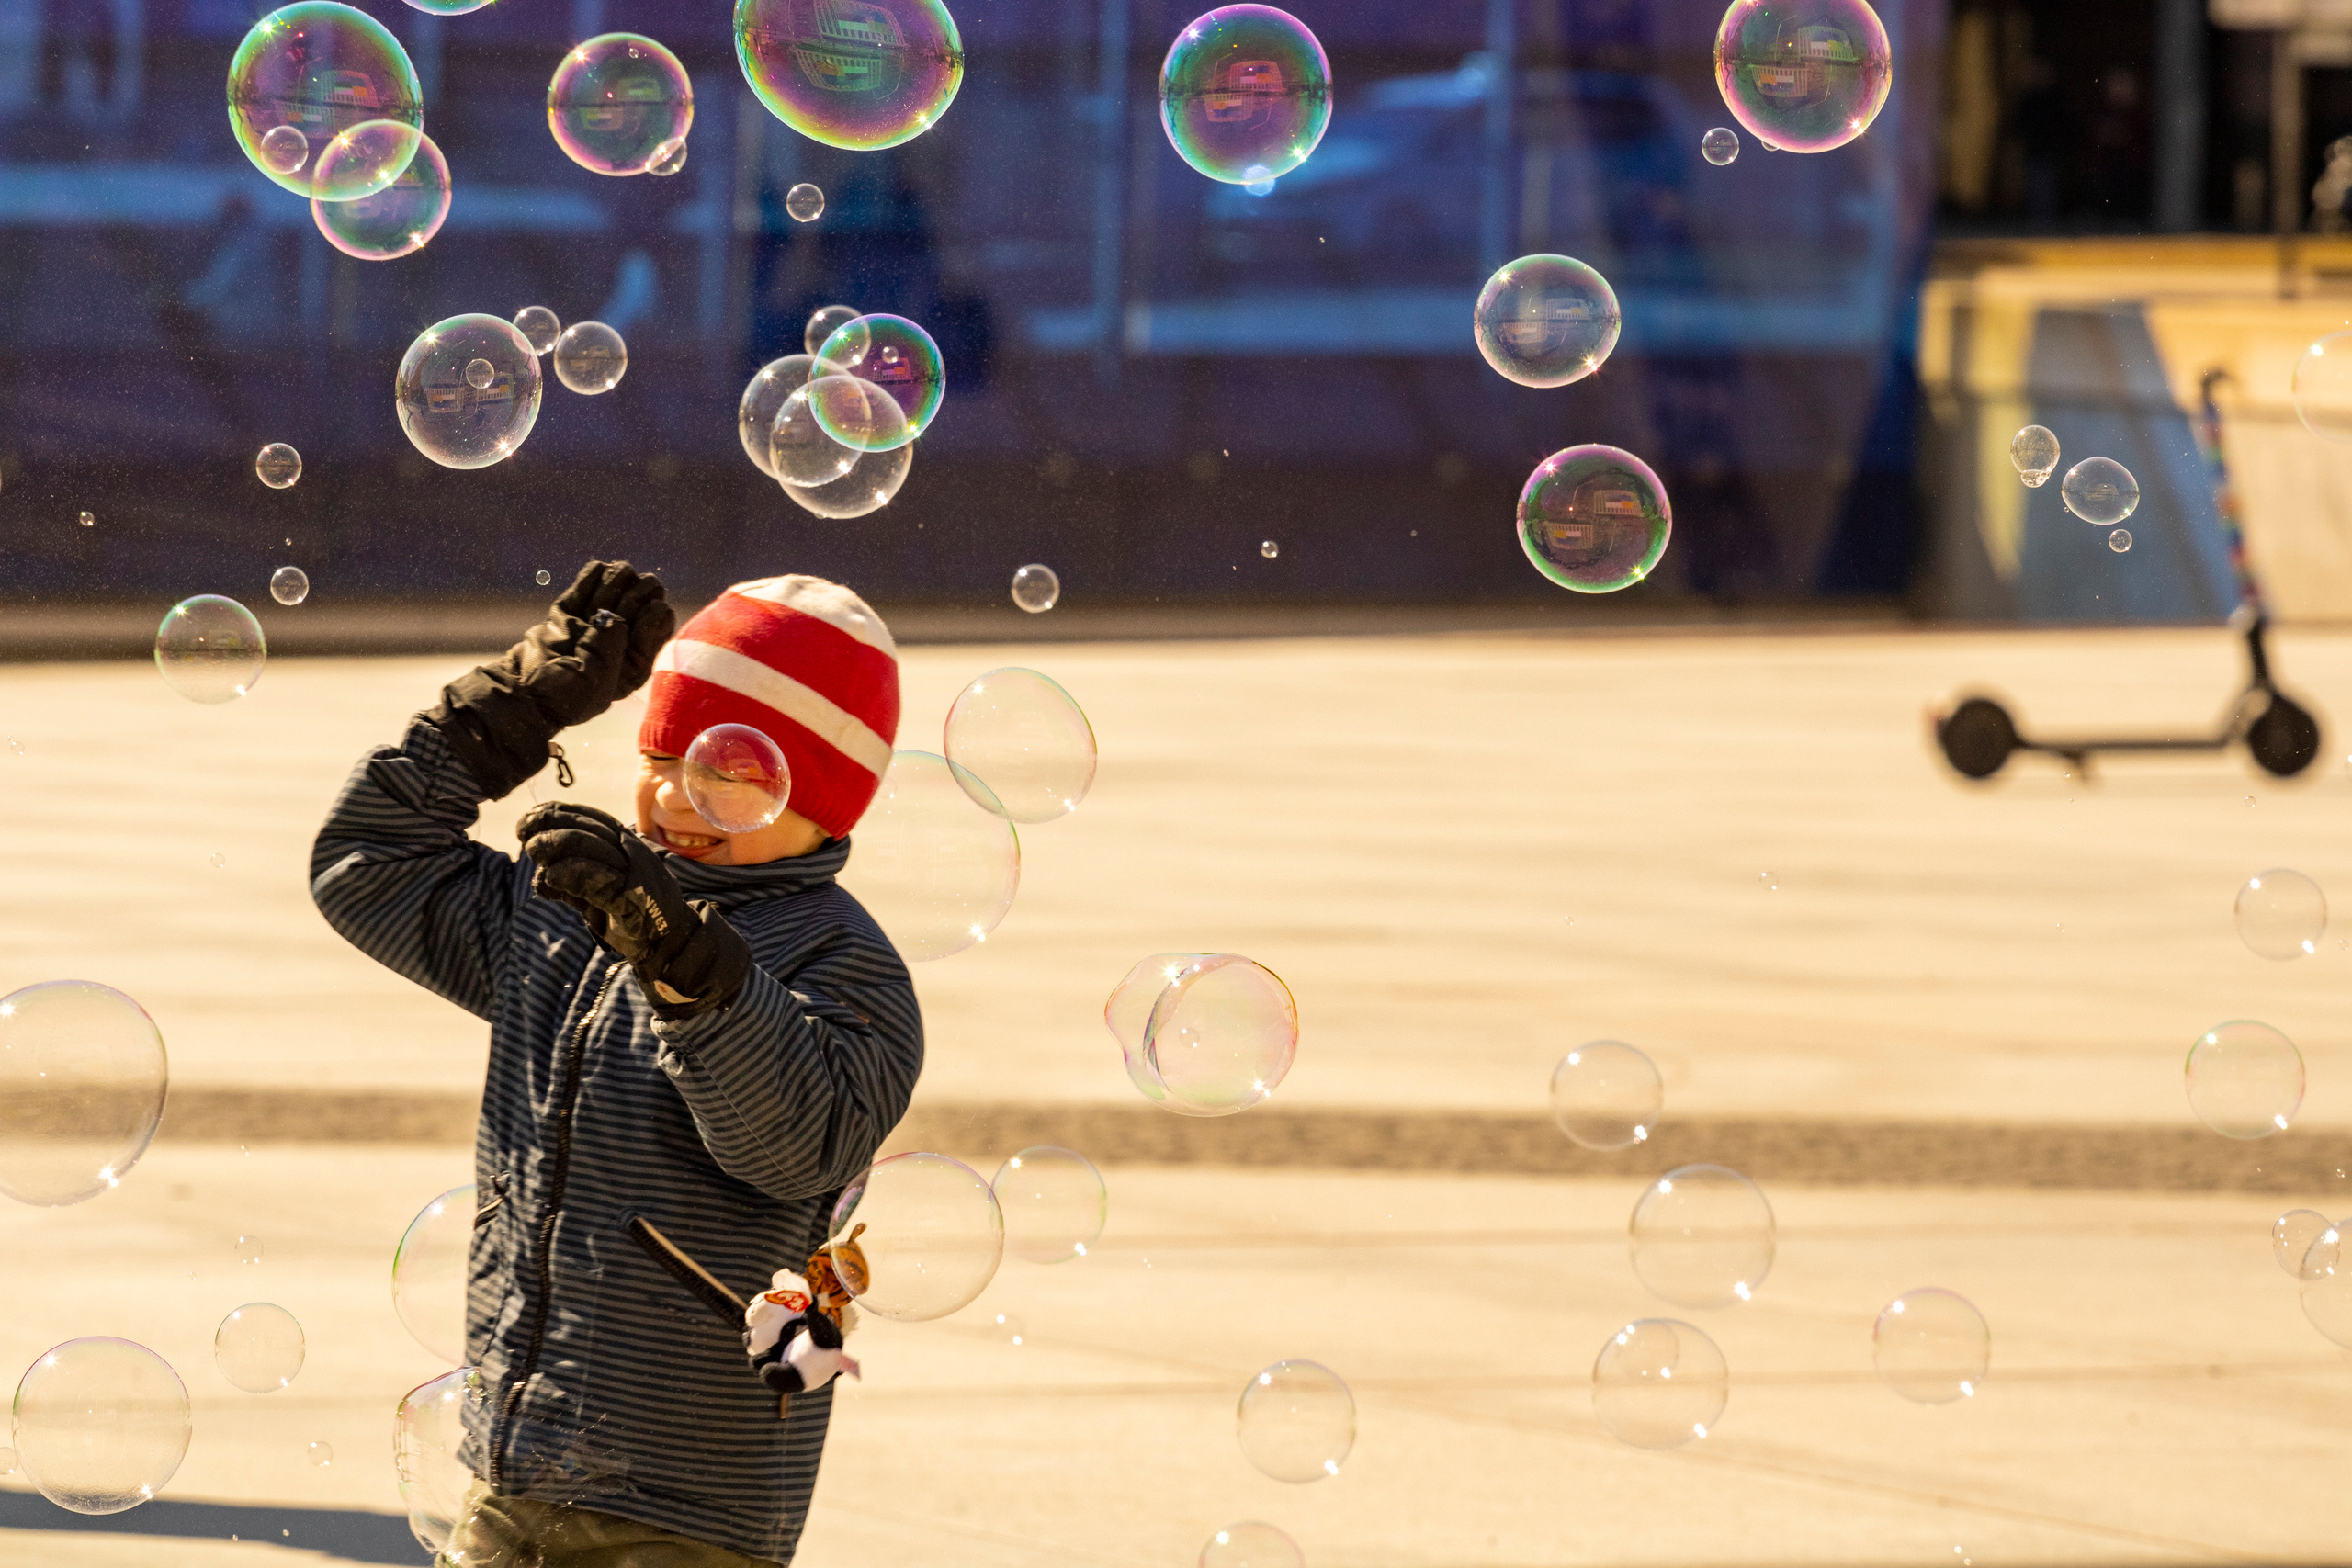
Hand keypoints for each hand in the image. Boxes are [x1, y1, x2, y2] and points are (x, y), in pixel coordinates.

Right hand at [427, 561, 675, 798]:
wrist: (520, 693)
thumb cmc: (561, 697)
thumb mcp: (593, 679)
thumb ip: (607, 648)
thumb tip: (614, 618)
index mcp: (630, 666)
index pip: (652, 634)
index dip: (656, 617)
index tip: (655, 605)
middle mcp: (613, 646)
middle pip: (634, 610)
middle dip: (639, 594)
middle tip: (641, 583)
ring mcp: (589, 630)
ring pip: (609, 597)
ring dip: (617, 581)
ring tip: (620, 570)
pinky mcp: (566, 618)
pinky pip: (581, 593)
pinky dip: (591, 579)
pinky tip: (601, 568)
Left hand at [516, 802, 750, 1017]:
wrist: (670, 943)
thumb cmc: (634, 916)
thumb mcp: (602, 892)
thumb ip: (578, 880)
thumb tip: (543, 872)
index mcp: (629, 846)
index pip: (593, 818)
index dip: (561, 812)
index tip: (532, 814)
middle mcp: (633, 854)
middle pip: (588, 829)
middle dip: (551, 824)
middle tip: (524, 830)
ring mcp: (634, 874)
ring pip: (590, 848)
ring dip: (555, 845)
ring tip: (532, 848)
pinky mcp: (630, 898)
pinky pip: (596, 880)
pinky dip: (570, 875)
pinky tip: (550, 879)